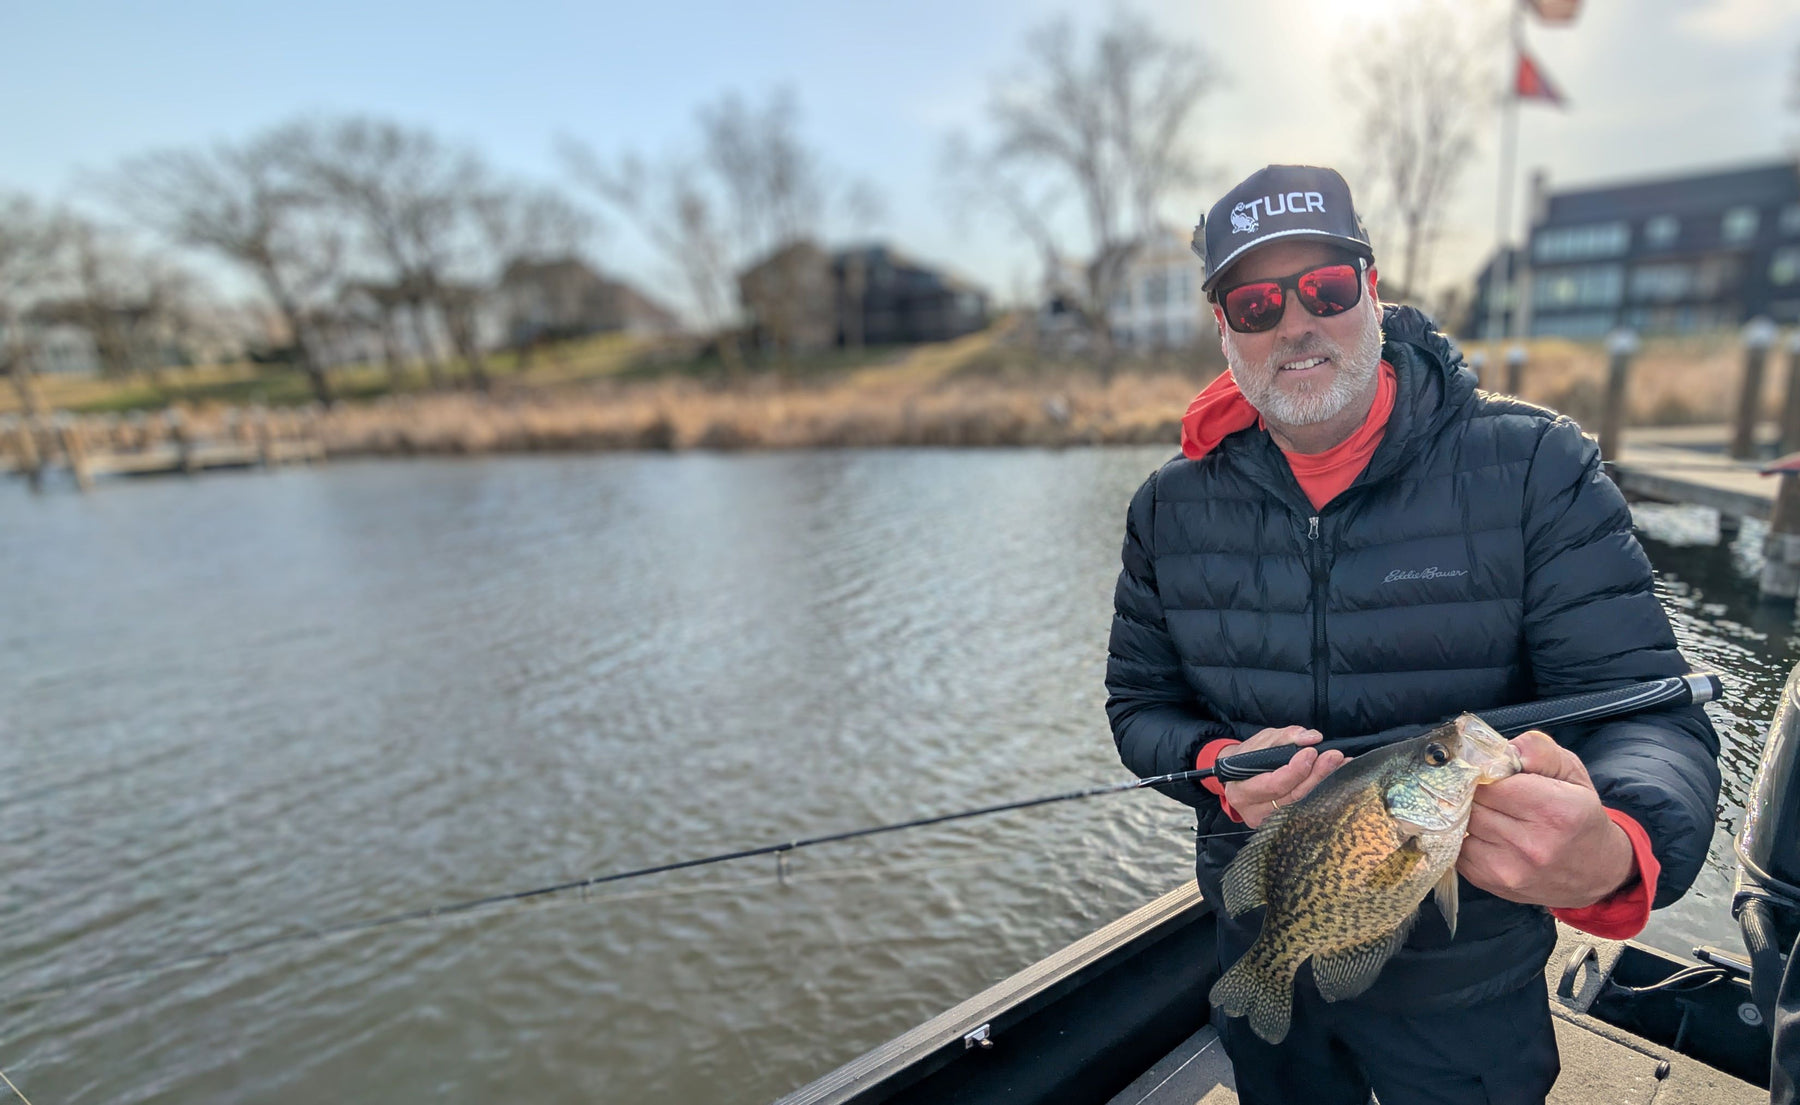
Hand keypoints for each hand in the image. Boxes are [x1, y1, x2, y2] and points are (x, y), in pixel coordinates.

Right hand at [1222, 726, 1346, 828]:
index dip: (1295, 770)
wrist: (1237, 775)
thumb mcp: (1261, 740)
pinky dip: (1321, 792)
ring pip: (1302, 804)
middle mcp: (1254, 811)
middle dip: (1316, 775)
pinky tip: (1335, 777)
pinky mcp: (1281, 823)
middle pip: (1293, 796)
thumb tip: (1312, 737)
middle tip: (1334, 756)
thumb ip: (1286, 737)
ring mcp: (1268, 822)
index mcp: (1242, 791)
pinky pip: (1305, 808)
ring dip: (1324, 782)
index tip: (1312, 752)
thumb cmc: (1248, 756)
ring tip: (1340, 764)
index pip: (1274, 784)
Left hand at [1456, 730, 1636, 908]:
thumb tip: (1500, 749)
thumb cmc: (1580, 816)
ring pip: (1460, 828)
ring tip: (1488, 813)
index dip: (1481, 773)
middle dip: (1472, 794)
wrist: (1597, 872)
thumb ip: (1538, 750)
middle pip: (1472, 806)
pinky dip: (1465, 839)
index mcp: (1554, 810)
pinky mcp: (1492, 883)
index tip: (1485, 772)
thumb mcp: (1572, 771)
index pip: (1489, 783)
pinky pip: (1458, 851)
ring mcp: (1510, 869)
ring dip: (1467, 817)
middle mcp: (1532, 844)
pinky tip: (1485, 835)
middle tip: (1484, 791)